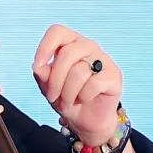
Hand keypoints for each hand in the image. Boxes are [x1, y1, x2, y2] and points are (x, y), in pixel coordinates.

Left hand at [32, 24, 122, 146]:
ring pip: (79, 71)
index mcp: (71, 43)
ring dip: (68, 93)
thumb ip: (42, 74)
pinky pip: (93, 84)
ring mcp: (103, 60)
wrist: (86, 120)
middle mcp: (88, 46)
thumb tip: (39, 67)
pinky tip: (84, 100)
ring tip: (67, 102)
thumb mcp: (48, 86)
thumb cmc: (67, 98)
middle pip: (67, 53)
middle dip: (55, 80)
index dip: (44, 47)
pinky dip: (83, 96)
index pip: (57, 31)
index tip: (38, 67)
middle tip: (52, 97)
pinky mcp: (114, 76)